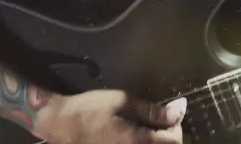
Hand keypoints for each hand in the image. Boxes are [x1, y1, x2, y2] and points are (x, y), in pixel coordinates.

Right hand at [38, 90, 185, 143]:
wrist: (62, 125)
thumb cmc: (92, 110)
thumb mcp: (122, 101)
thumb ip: (152, 110)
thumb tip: (178, 110)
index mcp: (138, 142)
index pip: (174, 141)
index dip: (177, 125)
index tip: (171, 111)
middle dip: (169, 135)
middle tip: (162, 118)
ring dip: (157, 141)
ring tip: (152, 126)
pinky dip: (144, 142)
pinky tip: (138, 134)